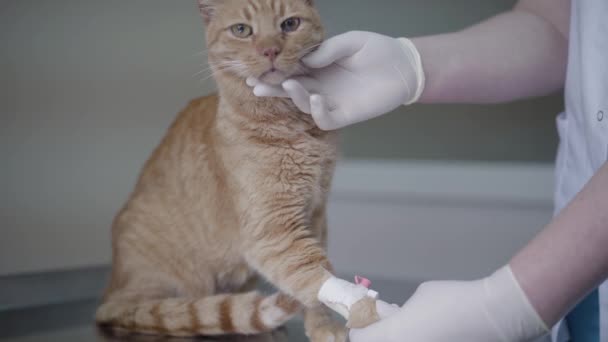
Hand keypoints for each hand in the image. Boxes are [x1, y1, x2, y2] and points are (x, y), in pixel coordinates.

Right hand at [246, 31, 424, 129]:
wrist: (404, 66)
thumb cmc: (378, 50)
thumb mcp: (352, 42)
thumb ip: (329, 50)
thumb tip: (306, 59)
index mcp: (318, 67)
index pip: (291, 70)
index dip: (275, 70)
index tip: (258, 67)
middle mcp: (321, 85)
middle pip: (291, 89)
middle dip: (273, 87)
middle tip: (256, 84)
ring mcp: (332, 101)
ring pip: (304, 104)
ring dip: (294, 96)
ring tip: (289, 85)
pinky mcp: (345, 114)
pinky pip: (325, 119)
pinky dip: (318, 111)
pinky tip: (317, 99)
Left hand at [349, 266, 548, 341]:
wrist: (493, 315)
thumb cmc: (455, 300)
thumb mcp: (419, 297)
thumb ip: (400, 311)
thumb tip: (397, 318)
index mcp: (393, 336)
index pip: (360, 339)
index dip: (360, 330)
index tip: (362, 324)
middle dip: (379, 337)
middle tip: (384, 328)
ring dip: (401, 339)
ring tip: (413, 329)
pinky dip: (420, 340)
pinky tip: (430, 335)